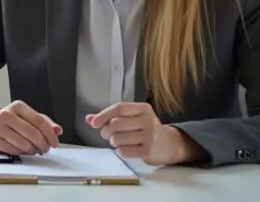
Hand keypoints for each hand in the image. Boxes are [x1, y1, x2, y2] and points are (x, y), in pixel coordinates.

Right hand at [0, 100, 62, 155]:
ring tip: (35, 150)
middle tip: (46, 149)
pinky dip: (23, 154)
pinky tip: (24, 151)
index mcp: (18, 106)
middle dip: (43, 144)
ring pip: (25, 144)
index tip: (55, 143)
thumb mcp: (27, 117)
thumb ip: (44, 122)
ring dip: (34, 150)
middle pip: (33, 133)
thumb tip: (58, 130)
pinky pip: (15, 151)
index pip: (40, 121)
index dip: (50, 134)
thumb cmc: (10, 121)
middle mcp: (7, 114)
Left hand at [86, 102, 205, 164]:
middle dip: (106, 131)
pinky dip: (120, 151)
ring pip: (117, 138)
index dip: (103, 115)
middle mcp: (148, 120)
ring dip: (113, 142)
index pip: (119, 108)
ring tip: (119, 141)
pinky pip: (124, 151)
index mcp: (143, 109)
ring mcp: (150, 136)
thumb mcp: (133, 118)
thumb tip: (89, 119)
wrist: (170, 144)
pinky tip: (126, 148)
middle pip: (115, 124)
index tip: (94, 123)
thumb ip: (111, 117)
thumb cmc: (147, 129)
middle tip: (108, 134)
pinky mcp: (149, 151)